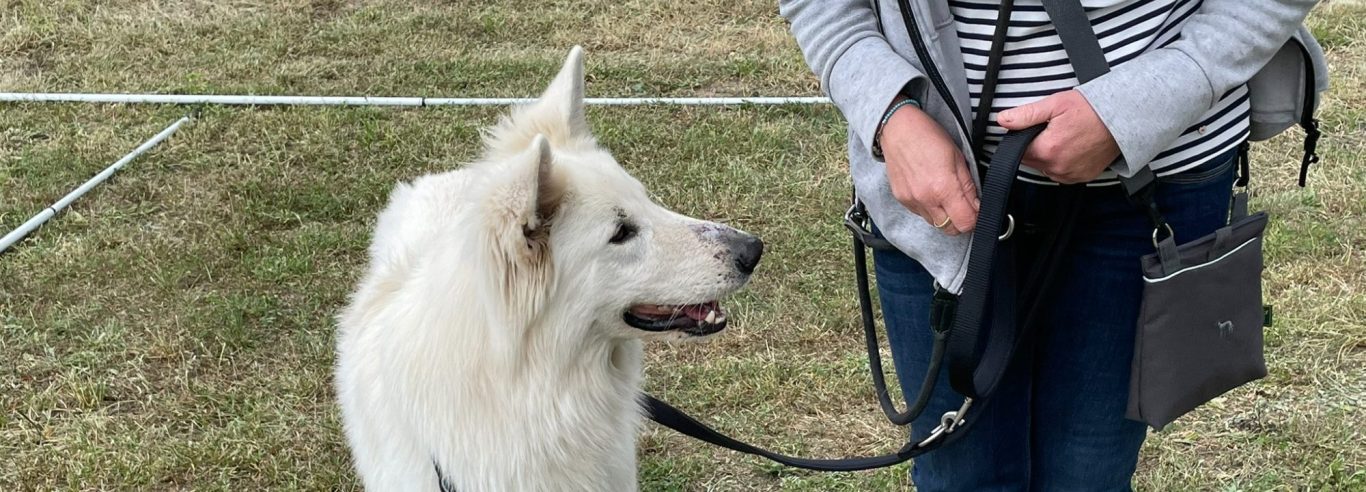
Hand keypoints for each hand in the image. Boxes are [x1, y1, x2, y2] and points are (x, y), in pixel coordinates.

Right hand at [880, 102, 978, 234]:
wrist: (897, 129)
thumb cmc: (928, 136)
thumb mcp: (958, 157)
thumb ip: (968, 186)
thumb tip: (977, 206)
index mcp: (943, 188)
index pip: (965, 223)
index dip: (975, 219)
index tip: (976, 210)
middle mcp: (926, 199)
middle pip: (950, 229)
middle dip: (960, 221)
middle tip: (964, 206)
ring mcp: (911, 201)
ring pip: (935, 224)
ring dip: (944, 216)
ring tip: (944, 195)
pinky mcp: (902, 200)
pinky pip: (921, 214)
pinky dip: (929, 208)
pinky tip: (930, 191)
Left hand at [998, 90, 1120, 183]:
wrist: (1123, 119)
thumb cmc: (1093, 109)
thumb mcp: (1056, 104)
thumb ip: (1026, 114)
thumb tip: (1003, 120)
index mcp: (1048, 150)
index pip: (1018, 150)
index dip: (1022, 137)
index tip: (1034, 127)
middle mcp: (1058, 167)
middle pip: (1031, 160)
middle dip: (1035, 145)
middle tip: (1053, 128)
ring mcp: (1071, 175)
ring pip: (1045, 167)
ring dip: (1048, 155)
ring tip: (1064, 136)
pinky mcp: (1081, 177)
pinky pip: (1061, 172)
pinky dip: (1062, 162)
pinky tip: (1072, 146)